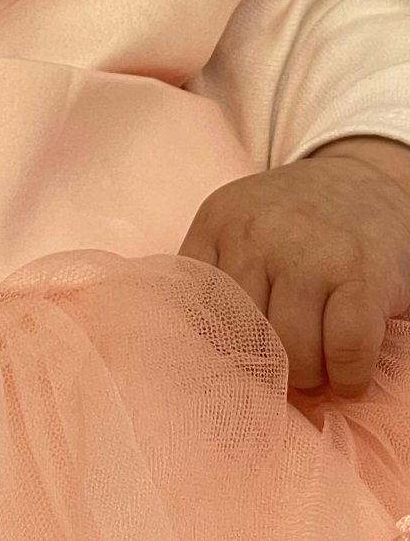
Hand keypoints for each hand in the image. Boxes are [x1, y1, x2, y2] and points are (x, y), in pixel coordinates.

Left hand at [179, 154, 409, 396]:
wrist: (366, 180)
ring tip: (319, 368)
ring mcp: (309, 253)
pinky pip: (345, 352)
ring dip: (310, 378)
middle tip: (289, 367)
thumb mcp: (242, 224)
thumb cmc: (297, 221)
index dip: (221, 345)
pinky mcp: (361, 275)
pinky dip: (348, 378)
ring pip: (293, 352)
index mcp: (217, 220)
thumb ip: (220, 275)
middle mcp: (256, 233)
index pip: (194, 305)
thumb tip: (208, 361)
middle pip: (244, 336)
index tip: (244, 354)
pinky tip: (349, 374)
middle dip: (269, 367)